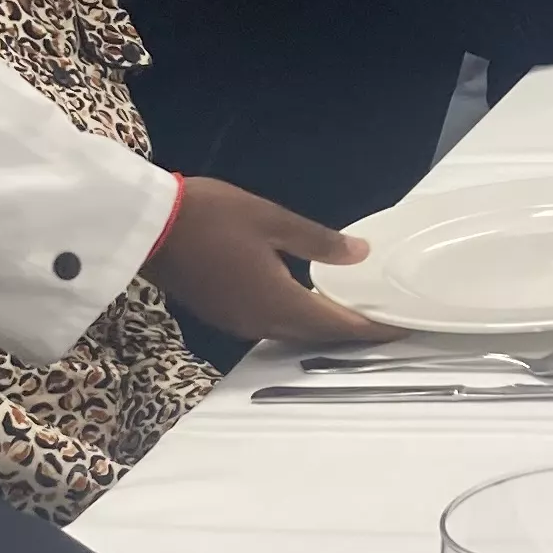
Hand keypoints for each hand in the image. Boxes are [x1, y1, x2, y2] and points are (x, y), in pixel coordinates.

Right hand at [147, 175, 391, 346]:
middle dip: (354, 331)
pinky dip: (299, 319)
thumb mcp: (272, 219)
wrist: (147, 227)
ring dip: (326, 327)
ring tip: (355, 312)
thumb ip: (319, 242)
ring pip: (294, 334)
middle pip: (318, 336)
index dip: (374, 328)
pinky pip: (272, 326)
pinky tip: (308, 302)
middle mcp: (262, 323)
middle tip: (386, 320)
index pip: (339, 325)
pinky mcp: (224, 315)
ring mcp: (239, 323)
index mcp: (280, 303)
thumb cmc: (210, 216)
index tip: (405, 327)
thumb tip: (362, 255)